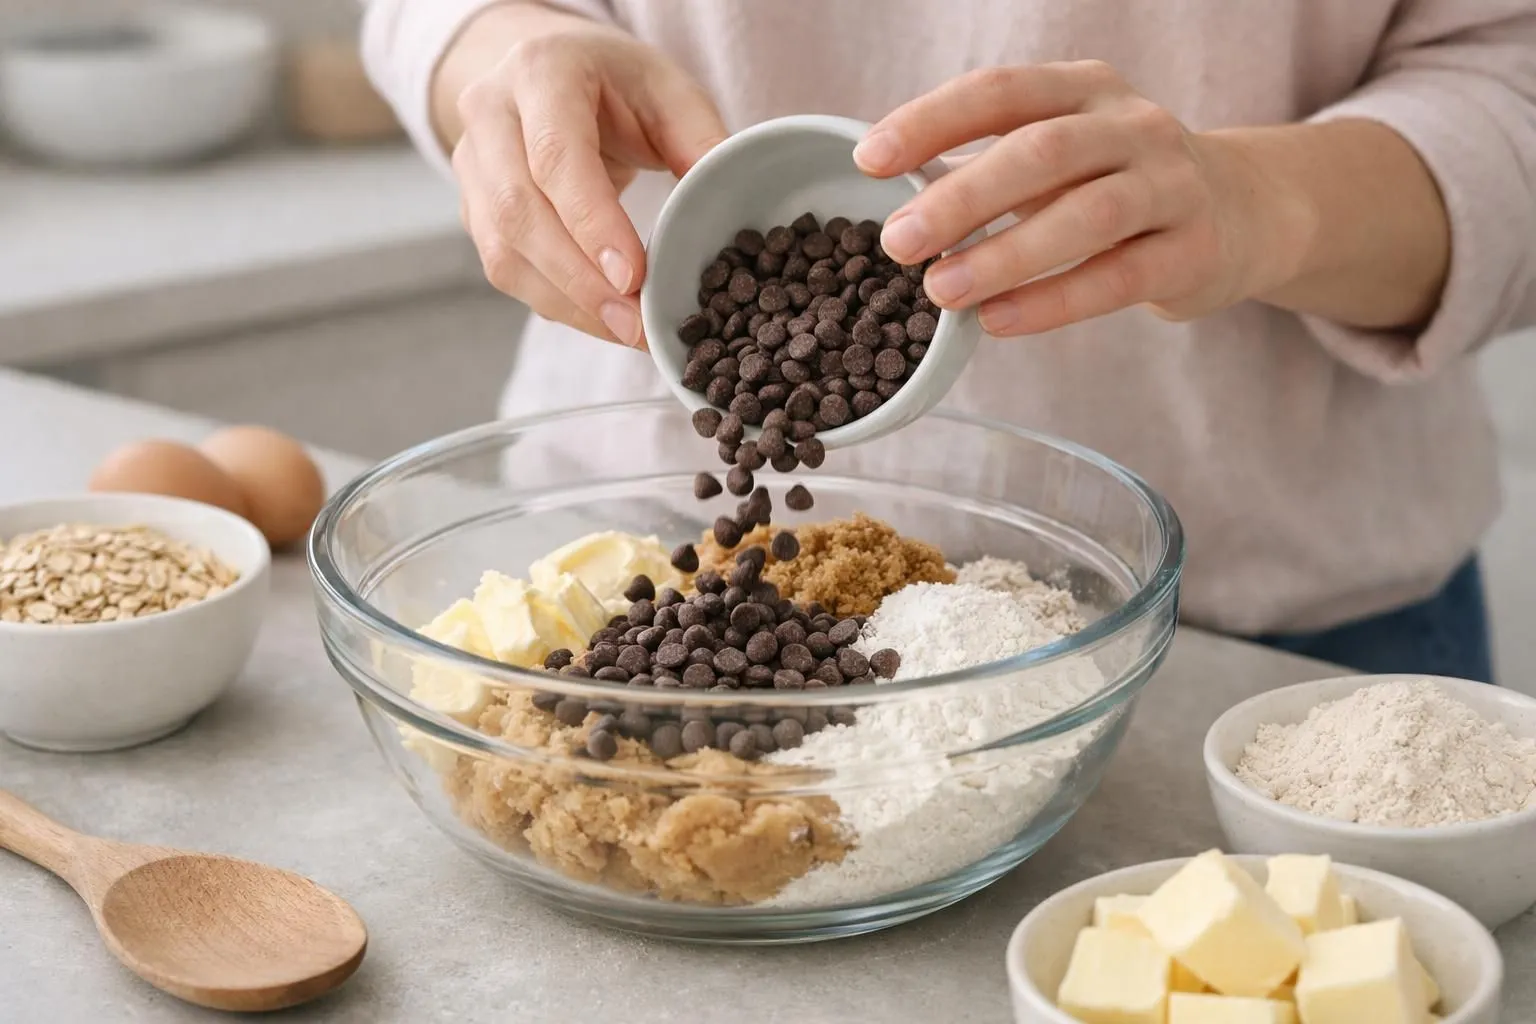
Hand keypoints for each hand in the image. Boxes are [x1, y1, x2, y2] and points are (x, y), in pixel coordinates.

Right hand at [446, 6, 725, 347]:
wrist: (546, 71)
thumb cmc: (615, 82)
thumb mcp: (668, 90)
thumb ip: (700, 142)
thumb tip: (726, 213)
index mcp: (541, 70)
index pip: (556, 156)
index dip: (592, 222)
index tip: (633, 278)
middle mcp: (489, 113)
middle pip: (520, 211)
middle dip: (580, 280)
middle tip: (634, 324)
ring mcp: (470, 163)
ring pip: (504, 250)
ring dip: (567, 302)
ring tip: (626, 332)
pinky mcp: (472, 208)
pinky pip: (505, 268)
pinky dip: (555, 302)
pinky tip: (600, 319)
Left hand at [855, 61, 1307, 336]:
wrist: (1245, 211)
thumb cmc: (1118, 183)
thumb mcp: (1062, 154)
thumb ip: (990, 168)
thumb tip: (895, 203)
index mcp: (1084, 89)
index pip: (1000, 92)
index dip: (931, 121)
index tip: (869, 160)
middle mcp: (1132, 125)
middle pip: (1040, 150)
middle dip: (961, 197)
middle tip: (896, 243)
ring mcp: (1171, 185)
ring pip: (1083, 215)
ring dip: (1004, 256)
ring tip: (940, 291)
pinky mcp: (1194, 251)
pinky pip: (1118, 278)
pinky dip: (1052, 303)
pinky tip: (999, 322)